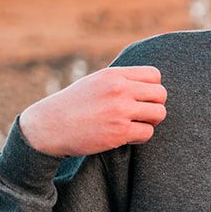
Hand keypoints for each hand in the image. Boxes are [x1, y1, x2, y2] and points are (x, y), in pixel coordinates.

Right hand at [18, 66, 167, 156]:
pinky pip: (147, 132)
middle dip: (154, 105)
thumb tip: (149, 84)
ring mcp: (120, 111)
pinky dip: (141, 136)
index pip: (154, 75)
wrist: (48, 126)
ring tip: (134, 124)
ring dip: (150, 121)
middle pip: (161, 94)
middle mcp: (119, 90)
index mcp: (113, 75)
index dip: (152, 88)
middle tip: (140, 114)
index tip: (141, 98)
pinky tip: (126, 136)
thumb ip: (120, 80)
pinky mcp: (119, 132)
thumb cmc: (73, 105)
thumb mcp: (95, 82)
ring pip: (159, 114)